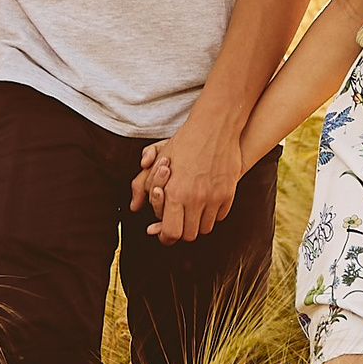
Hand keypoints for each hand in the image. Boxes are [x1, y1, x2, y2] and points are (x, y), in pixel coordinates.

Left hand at [134, 121, 242, 244]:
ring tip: (193, 210)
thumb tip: (134, 207)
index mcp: (175, 193)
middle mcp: (195, 198)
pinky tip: (206, 202)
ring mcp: (214, 197)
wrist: (215, 127)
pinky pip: (219, 216)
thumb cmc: (184, 142)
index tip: (166, 232)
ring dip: (198, 223)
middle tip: (179, 222)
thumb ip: (143, 186)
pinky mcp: (228, 193)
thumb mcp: (158, 162)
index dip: (166, 236)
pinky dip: (212, 214)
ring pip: (205, 228)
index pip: (171, 232)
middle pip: (189, 235)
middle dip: (182, 230)